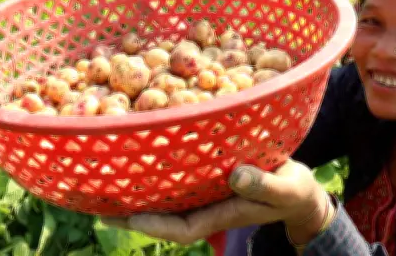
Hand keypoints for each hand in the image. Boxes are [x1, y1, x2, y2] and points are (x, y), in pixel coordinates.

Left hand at [100, 158, 333, 245]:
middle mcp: (208, 208)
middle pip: (164, 219)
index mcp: (223, 214)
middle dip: (132, 217)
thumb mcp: (286, 188)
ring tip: (104, 191)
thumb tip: (235, 176)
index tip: (130, 219)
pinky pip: (176, 187)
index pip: (183, 228)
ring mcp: (206, 198)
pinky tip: (136, 168)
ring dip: (137, 200)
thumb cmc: (294, 192)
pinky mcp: (208, 184)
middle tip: (97, 207)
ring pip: (166, 204)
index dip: (156, 226)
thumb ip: (263, 185)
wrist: (299, 194)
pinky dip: (154, 182)